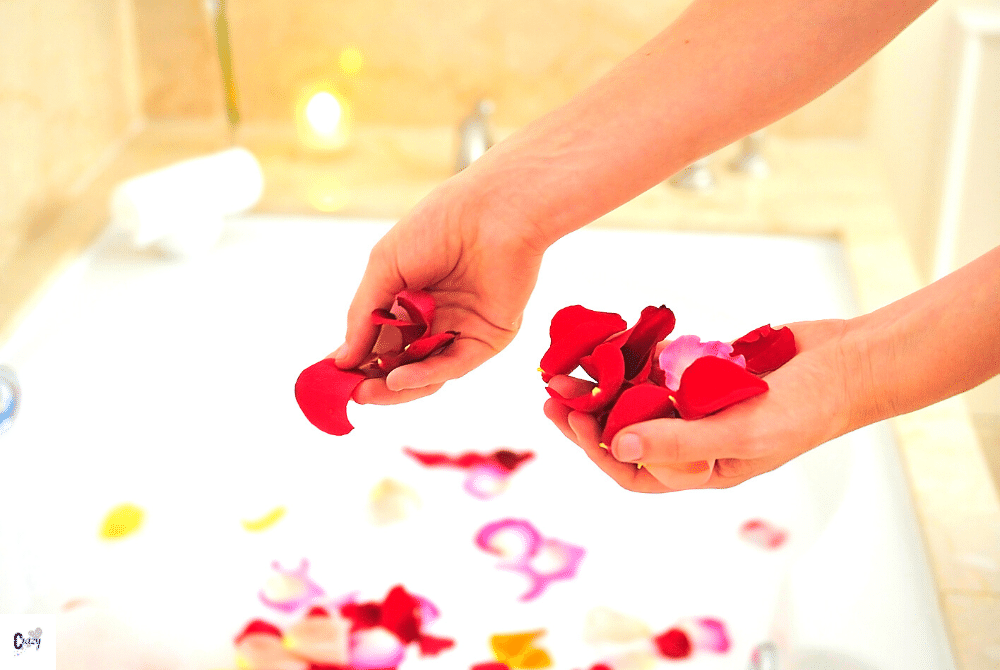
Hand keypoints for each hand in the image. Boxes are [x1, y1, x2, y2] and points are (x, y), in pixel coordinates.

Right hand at [334, 172, 545, 404]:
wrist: (493, 212)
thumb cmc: (437, 226)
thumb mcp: (385, 267)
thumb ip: (363, 315)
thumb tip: (342, 360)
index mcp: (409, 297)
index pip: (379, 338)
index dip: (357, 358)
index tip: (332, 377)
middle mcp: (435, 317)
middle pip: (402, 361)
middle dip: (374, 379)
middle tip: (351, 393)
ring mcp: (461, 329)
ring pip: (427, 371)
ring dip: (396, 387)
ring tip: (367, 393)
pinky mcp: (488, 338)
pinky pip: (454, 364)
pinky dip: (425, 375)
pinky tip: (397, 379)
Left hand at [543, 319, 855, 490]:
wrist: (848, 362)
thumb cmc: (806, 410)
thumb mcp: (741, 432)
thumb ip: (679, 442)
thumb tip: (615, 448)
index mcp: (701, 470)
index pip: (633, 470)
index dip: (595, 448)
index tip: (570, 416)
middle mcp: (693, 440)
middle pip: (626, 432)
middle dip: (587, 413)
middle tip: (553, 386)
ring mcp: (698, 403)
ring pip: (637, 397)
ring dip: (605, 381)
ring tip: (571, 361)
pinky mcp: (704, 371)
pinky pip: (660, 367)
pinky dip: (636, 355)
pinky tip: (612, 339)